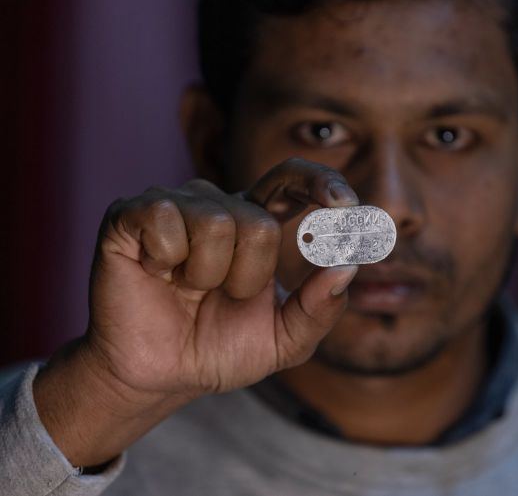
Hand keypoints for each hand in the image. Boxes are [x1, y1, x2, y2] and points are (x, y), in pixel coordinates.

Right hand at [33, 158, 358, 466]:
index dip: (320, 182)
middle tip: (223, 296)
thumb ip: (321, 308)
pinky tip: (155, 272)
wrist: (159, 376)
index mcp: (257, 223)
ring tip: (186, 289)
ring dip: (207, 275)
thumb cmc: (221, 350)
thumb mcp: (285, 340)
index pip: (292, 180)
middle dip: (248, 277)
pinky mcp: (131, 214)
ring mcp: (174, 205)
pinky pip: (164, 220)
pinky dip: (165, 260)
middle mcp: (218, 205)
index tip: (344, 205)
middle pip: (259, 222)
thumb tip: (348, 266)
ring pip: (215, 223)